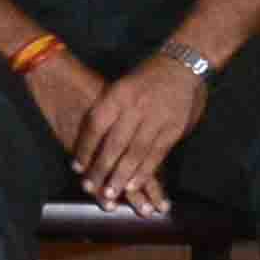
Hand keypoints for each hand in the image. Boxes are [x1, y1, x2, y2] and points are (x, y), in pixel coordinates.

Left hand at [66, 46, 210, 212]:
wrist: (183, 64)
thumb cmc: (147, 74)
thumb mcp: (123, 84)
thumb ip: (111, 108)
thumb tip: (92, 136)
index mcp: (118, 94)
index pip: (96, 125)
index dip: (85, 147)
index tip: (76, 166)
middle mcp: (135, 108)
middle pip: (114, 144)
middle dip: (101, 168)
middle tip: (90, 187)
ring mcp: (156, 121)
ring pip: (134, 154)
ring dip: (122, 176)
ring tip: (111, 194)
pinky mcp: (173, 131)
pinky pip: (156, 155)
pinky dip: (144, 172)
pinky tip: (135, 186)